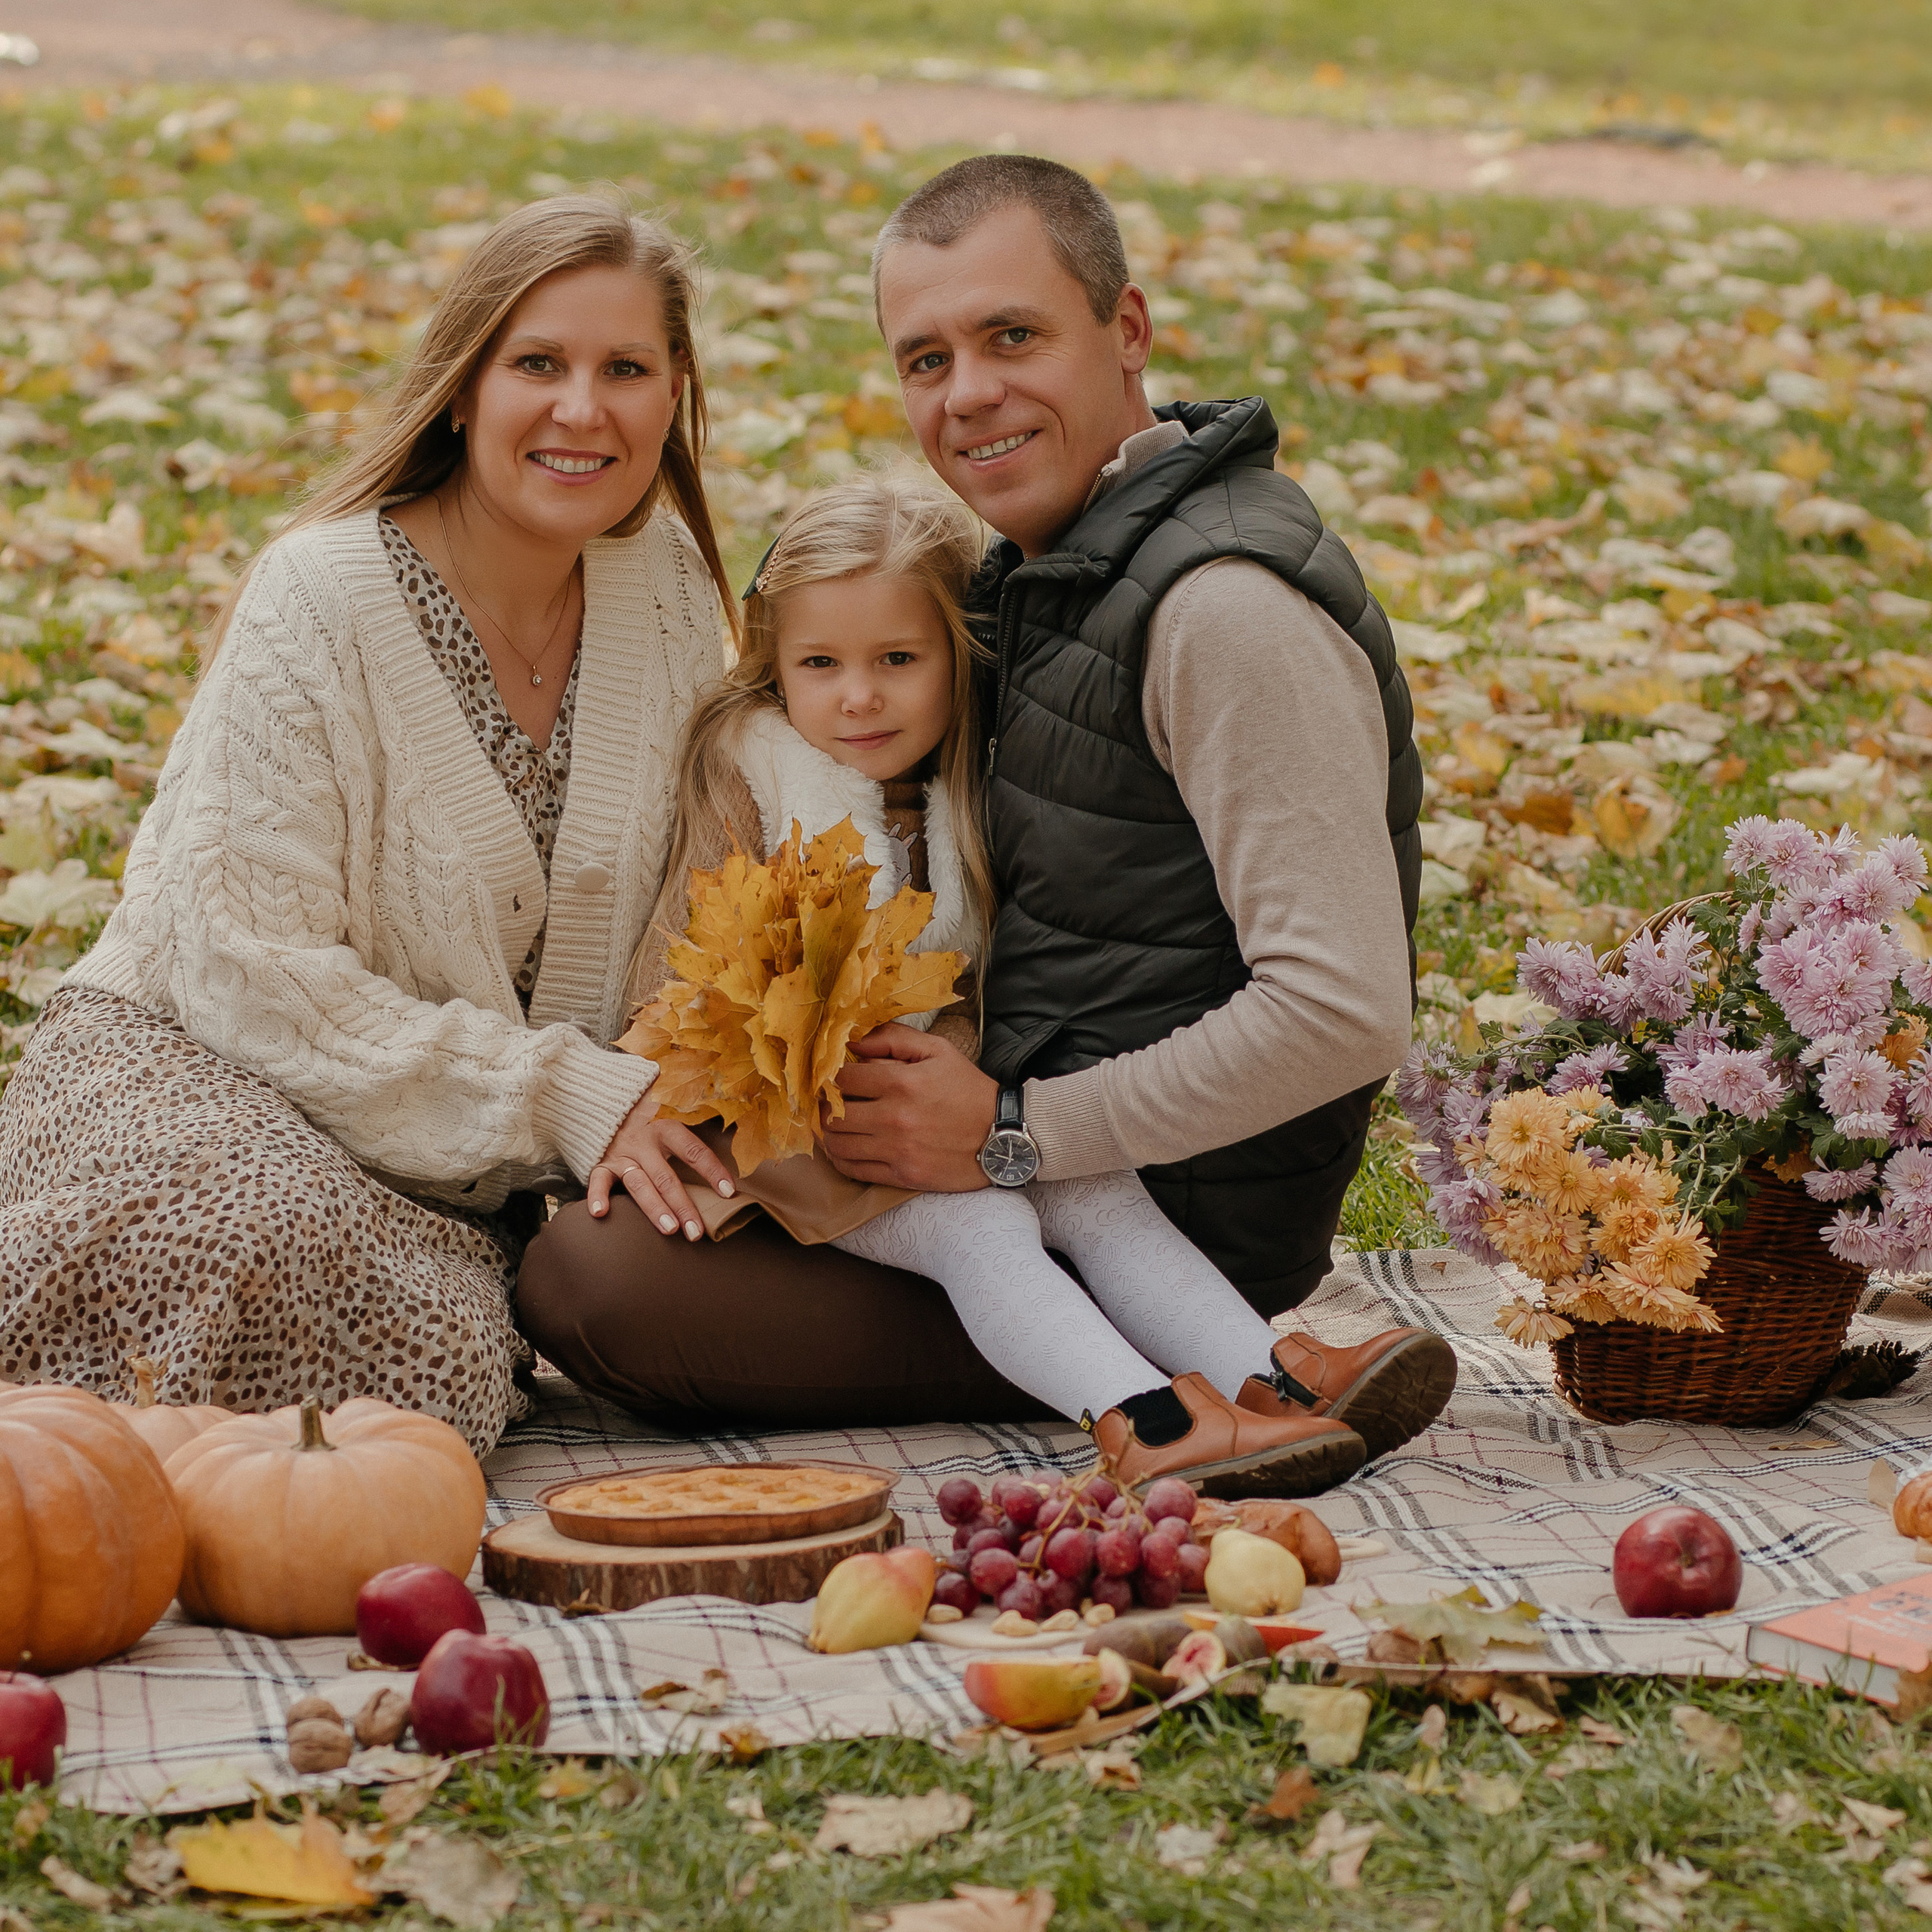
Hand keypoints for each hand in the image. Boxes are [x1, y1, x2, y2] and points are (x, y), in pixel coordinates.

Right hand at [588, 1099, 736, 1238]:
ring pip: (638, 1183)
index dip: (712, 1171)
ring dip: (653, 1208)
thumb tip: (739, 1117)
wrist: (609, 1098)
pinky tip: (601, 1213)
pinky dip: (596, 1195)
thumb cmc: (653, 1112)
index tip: (729, 1192)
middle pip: (666, 1176)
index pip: (693, 1150)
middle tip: (696, 1231)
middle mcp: (644, 1140)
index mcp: (667, 1126)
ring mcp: (622, 1152)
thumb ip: (700, 1118)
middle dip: (682, 1205)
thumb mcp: (675, 1110)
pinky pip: (598, 1179)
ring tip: (669, 1229)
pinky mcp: (602, 1162)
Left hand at [820, 1023, 998, 1190]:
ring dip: (831, 1133)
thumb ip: (893, 1037)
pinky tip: (848, 1147)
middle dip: (827, 1104)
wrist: (1002, 1135)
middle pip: (832, 1114)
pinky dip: (842, 1159)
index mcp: (901, 1082)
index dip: (832, 1075)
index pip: (842, 1078)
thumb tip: (853, 1039)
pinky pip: (853, 1170)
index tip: (836, 1076)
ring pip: (837, 1144)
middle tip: (832, 1101)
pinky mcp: (902, 1175)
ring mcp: (897, 1150)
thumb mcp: (938, 1050)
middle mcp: (894, 1118)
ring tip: (839, 1123)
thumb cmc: (968, 1090)